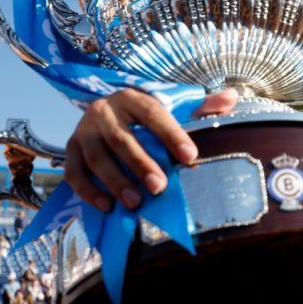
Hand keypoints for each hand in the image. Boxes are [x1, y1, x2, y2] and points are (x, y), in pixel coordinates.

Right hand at [64, 88, 237, 211]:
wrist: (108, 112)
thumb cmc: (148, 115)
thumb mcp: (174, 105)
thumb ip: (201, 106)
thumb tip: (232, 98)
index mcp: (133, 97)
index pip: (153, 113)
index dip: (171, 134)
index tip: (191, 157)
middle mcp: (105, 110)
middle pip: (122, 139)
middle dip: (141, 164)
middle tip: (160, 188)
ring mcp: (84, 130)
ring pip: (96, 157)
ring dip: (115, 181)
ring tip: (136, 202)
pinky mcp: (70, 149)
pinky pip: (74, 171)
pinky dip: (88, 190)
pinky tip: (106, 206)